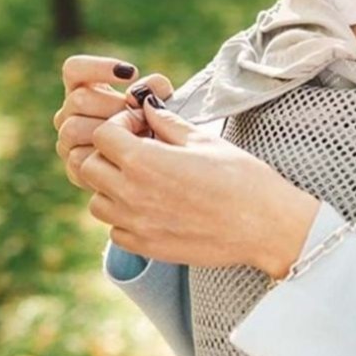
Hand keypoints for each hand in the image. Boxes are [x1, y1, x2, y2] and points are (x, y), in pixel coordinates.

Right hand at [53, 55, 172, 189]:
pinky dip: (104, 156)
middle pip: (78, 99)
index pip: (74, 69)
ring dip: (108, 131)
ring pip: (72, 128)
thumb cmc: (157, 124)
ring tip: (137, 134)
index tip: (132, 73)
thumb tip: (135, 93)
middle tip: (140, 115)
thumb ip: (154, 87)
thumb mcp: (161, 101)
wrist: (159, 165)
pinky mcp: (75, 168)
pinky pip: (77, 159)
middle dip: (113, 105)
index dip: (97, 67)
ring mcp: (68, 141)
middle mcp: (70, 113)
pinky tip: (128, 155)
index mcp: (84, 90)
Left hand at [80, 100, 320, 278]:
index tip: (142, 127)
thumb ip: (168, 123)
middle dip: (110, 153)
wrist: (265, 225)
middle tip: (140, 151)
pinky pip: (115, 231)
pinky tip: (153, 208)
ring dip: (112, 187)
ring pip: (97, 201)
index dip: (120, 124)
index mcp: (145, 161)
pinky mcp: (147, 247)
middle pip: (90, 166)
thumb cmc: (242, 178)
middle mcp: (132, 194)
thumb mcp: (205, 141)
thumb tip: (148, 107)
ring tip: (145, 180)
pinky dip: (125, 217)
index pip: (102, 135)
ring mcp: (136, 224)